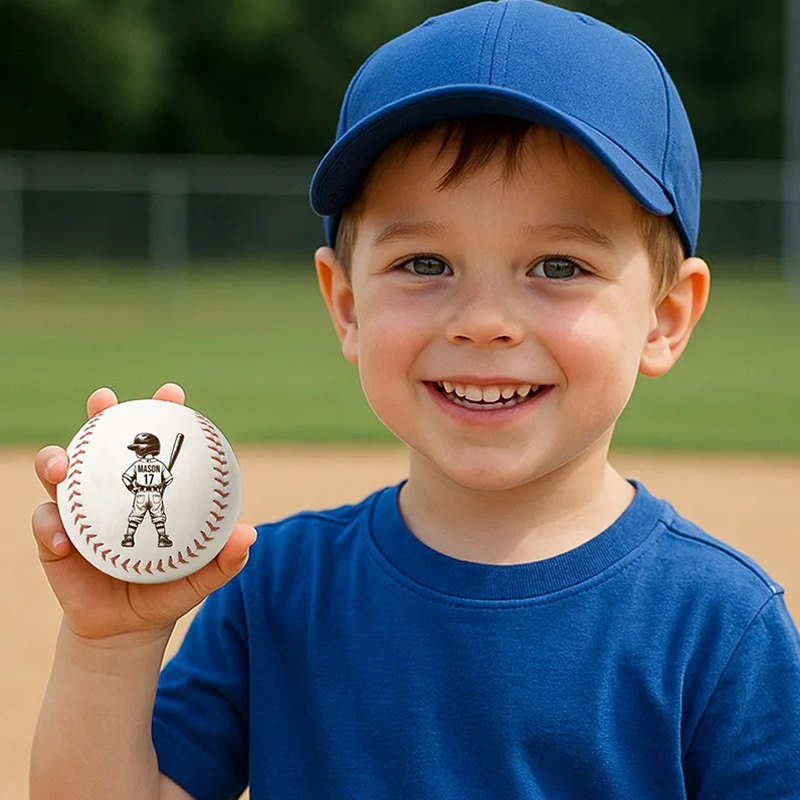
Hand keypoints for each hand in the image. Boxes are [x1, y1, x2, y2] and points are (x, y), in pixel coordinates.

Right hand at [31, 383, 256, 642]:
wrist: (129, 627)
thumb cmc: (168, 587)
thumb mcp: (200, 574)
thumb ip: (224, 558)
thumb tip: (249, 535)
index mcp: (150, 487)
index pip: (156, 442)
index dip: (162, 411)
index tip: (173, 394)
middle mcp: (110, 488)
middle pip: (100, 440)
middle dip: (100, 413)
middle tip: (104, 400)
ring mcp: (79, 509)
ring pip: (58, 469)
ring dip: (56, 461)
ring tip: (63, 469)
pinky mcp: (54, 536)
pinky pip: (45, 522)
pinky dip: (51, 527)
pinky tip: (65, 543)